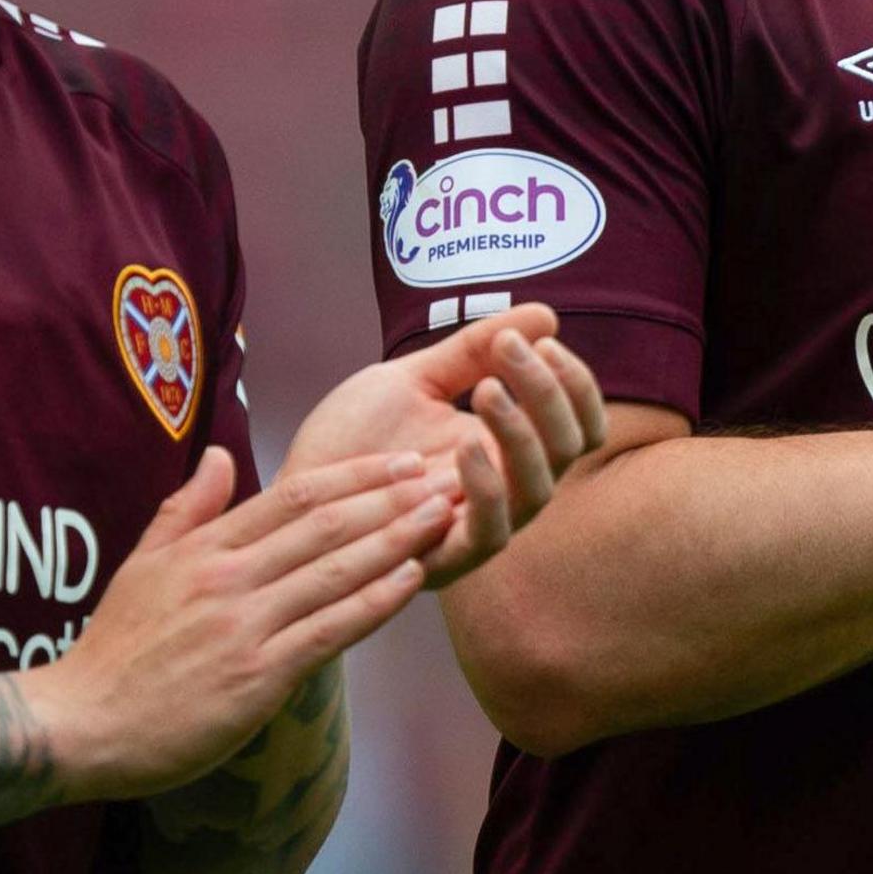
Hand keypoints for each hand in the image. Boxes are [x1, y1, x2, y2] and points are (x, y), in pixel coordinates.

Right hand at [22, 446, 459, 801]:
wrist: (79, 724)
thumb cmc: (113, 651)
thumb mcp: (141, 565)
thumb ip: (186, 509)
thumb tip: (218, 455)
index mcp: (204, 548)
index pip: (292, 496)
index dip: (354, 475)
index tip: (400, 462)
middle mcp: (228, 577)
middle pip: (325, 524)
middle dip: (390, 497)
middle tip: (443, 476)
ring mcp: (244, 626)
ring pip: (335, 571)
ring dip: (396, 540)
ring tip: (442, 516)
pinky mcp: (256, 677)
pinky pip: (328, 631)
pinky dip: (375, 602)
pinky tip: (411, 581)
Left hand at [285, 306, 605, 586]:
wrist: (296, 487)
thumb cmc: (353, 438)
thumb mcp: (416, 379)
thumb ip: (476, 350)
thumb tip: (545, 314)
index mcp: (507, 450)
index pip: (576, 426)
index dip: (575, 384)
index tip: (543, 339)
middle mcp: (505, 490)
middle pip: (567, 451)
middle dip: (549, 393)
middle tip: (510, 348)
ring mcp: (477, 527)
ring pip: (538, 491)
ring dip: (521, 433)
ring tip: (486, 388)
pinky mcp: (444, 559)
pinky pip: (490, 533)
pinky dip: (487, 486)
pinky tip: (465, 442)